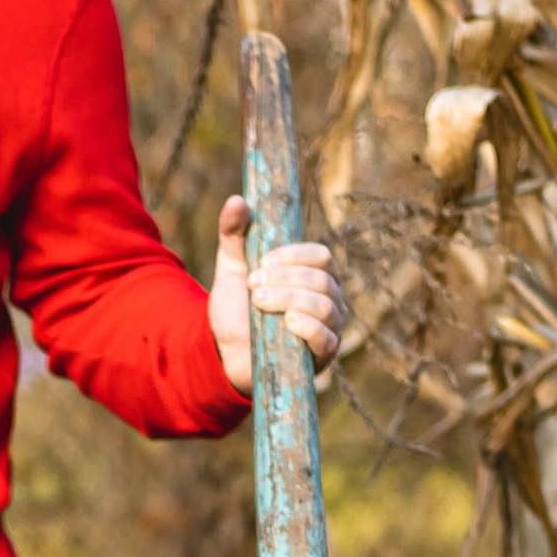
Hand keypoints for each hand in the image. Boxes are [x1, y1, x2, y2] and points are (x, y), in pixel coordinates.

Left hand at [209, 194, 347, 393]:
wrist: (225, 354)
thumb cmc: (237, 309)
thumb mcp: (231, 268)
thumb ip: (233, 234)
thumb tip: (238, 200)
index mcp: (315, 274)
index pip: (321, 255)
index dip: (294, 255)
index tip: (262, 261)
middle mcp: (331, 299)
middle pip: (323, 279)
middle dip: (286, 279)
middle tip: (253, 284)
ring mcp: (331, 328)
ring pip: (326, 306)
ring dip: (290, 299)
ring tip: (258, 302)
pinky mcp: (323, 356)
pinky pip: (328, 339)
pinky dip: (309, 327)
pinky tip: (287, 321)